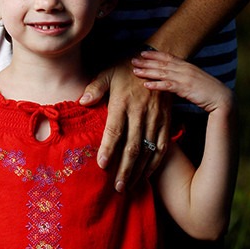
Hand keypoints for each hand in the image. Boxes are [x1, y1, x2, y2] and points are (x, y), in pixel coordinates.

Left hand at [80, 59, 170, 190]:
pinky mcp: (166, 121)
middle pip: (132, 146)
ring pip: (148, 150)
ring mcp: (156, 119)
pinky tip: (148, 174)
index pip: (115, 130)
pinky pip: (162, 146)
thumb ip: (95, 87)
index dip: (109, 148)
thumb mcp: (108, 72)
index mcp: (123, 102)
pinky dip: (155, 162)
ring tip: (130, 187)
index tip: (103, 165)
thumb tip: (82, 101)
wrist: (159, 61)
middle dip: (125, 169)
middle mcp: (140, 113)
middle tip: (118, 187)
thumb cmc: (127, 67)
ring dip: (139, 171)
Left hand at [132, 50, 234, 114]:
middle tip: (132, 60)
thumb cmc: (209, 91)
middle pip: (162, 63)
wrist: (222, 98)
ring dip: (147, 72)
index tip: (142, 53)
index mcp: (187, 65)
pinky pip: (168, 86)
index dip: (154, 54)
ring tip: (135, 71)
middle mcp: (185, 69)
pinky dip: (156, 84)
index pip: (167, 56)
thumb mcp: (195, 79)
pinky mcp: (186, 89)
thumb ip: (184, 76)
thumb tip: (172, 76)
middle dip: (146, 62)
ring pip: (162, 73)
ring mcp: (185, 78)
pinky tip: (146, 85)